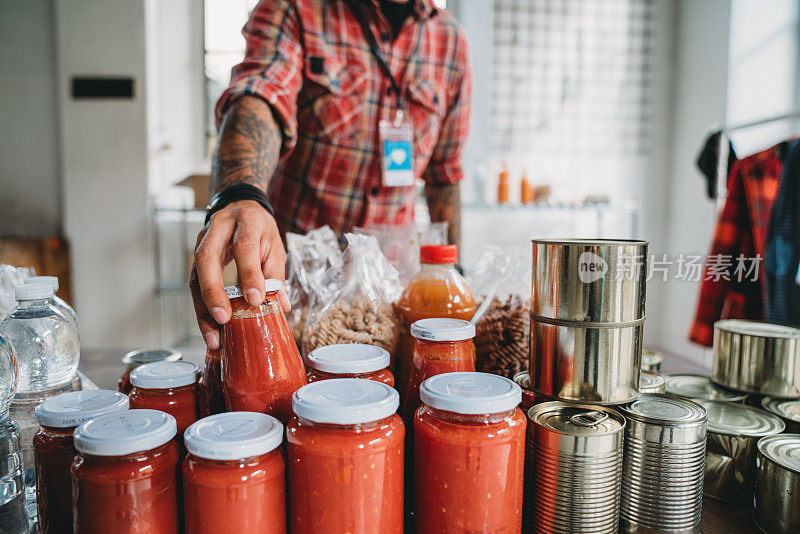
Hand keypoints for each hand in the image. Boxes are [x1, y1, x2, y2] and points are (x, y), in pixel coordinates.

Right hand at [190, 199, 289, 348]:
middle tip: (223, 318)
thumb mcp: (275, 245)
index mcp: (245, 221)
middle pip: (208, 258)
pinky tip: (210, 329)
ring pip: (196, 275)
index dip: (249, 273)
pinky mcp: (195, 257)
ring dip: (203, 308)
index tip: (255, 299)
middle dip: (214, 291)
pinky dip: (202, 309)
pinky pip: (195, 284)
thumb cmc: (259, 229)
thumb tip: (282, 306)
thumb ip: (276, 274)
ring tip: (213, 336)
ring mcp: (202, 241)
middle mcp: (219, 228)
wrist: (240, 206)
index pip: (244, 246)